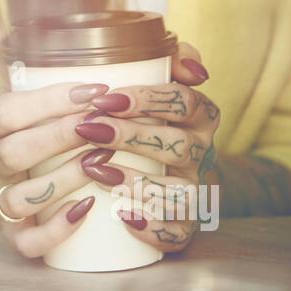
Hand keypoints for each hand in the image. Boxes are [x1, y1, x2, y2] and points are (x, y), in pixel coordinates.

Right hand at [0, 27, 114, 257]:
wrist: (15, 173)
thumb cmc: (31, 120)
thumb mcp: (16, 82)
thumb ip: (3, 50)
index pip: (6, 111)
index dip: (49, 101)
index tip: (96, 91)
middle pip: (13, 154)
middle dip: (60, 138)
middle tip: (103, 125)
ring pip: (18, 199)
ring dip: (61, 181)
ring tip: (101, 164)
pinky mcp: (15, 233)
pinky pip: (25, 242)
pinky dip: (54, 230)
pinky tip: (86, 209)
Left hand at [71, 41, 219, 253]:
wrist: (164, 174)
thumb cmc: (150, 120)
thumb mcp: (157, 84)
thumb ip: (169, 58)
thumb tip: (187, 63)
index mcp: (199, 117)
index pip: (183, 102)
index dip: (146, 99)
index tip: (105, 97)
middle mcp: (202, 154)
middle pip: (177, 145)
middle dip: (132, 136)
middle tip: (89, 129)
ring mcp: (193, 191)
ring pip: (178, 192)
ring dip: (138, 182)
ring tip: (98, 171)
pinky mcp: (183, 225)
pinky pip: (177, 232)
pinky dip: (152, 227)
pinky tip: (123, 216)